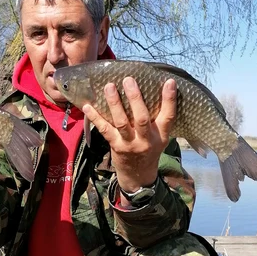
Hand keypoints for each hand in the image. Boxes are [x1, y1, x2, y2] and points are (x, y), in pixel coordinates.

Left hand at [82, 77, 175, 192]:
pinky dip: (95, 117)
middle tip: (128, 80)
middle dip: (135, 98)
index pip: (168, 116)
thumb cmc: (149, 150)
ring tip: (109, 87)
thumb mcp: (160, 138)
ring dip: (114, 104)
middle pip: (141, 118)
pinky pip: (104, 130)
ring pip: (122, 122)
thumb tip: (154, 90)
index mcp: (160, 136)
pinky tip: (87, 106)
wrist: (138, 175)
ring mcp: (129, 144)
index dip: (169, 100)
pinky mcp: (115, 146)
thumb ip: (157, 119)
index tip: (169, 82)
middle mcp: (146, 140)